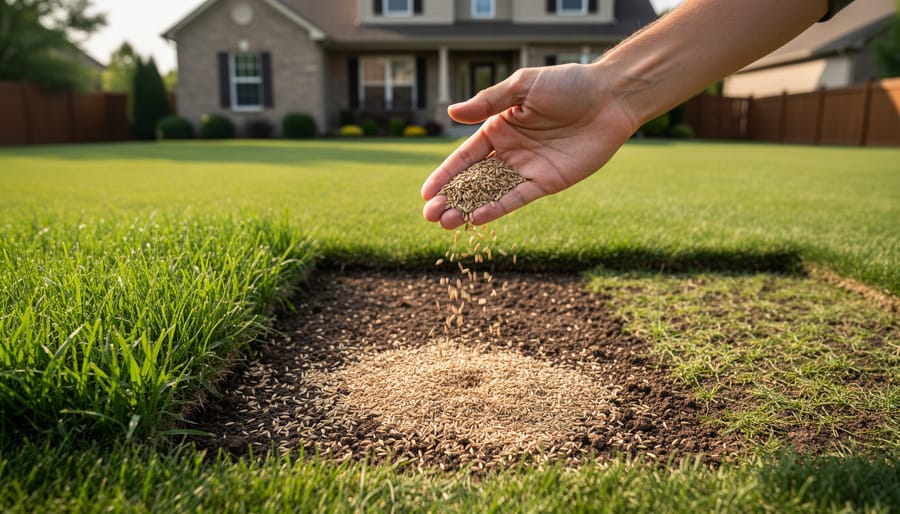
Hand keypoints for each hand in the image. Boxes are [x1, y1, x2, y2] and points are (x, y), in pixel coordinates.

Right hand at [421, 63, 638, 228]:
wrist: (610, 98)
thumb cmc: (568, 84)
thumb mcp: (522, 87)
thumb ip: (488, 103)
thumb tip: (451, 112)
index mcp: (499, 128)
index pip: (465, 157)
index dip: (445, 175)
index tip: (426, 193)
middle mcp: (510, 151)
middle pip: (474, 180)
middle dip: (451, 198)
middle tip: (429, 216)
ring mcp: (528, 169)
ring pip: (492, 194)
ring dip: (469, 209)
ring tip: (446, 224)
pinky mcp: (548, 182)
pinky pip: (518, 198)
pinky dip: (499, 208)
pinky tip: (479, 218)